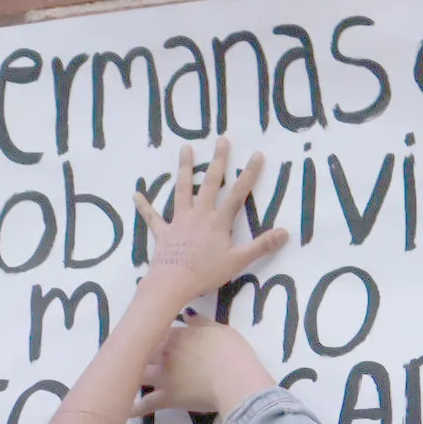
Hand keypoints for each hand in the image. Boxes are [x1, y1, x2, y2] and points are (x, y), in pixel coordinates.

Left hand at [132, 320, 274, 416]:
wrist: (235, 378)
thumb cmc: (232, 352)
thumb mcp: (219, 329)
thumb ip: (201, 323)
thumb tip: (187, 315)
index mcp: (177, 335)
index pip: (157, 331)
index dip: (153, 334)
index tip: (151, 337)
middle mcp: (164, 353)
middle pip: (142, 350)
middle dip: (135, 352)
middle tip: (129, 355)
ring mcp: (163, 376)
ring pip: (138, 373)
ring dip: (129, 375)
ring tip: (121, 378)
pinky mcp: (166, 398)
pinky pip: (146, 404)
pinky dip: (134, 408)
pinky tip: (123, 410)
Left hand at [135, 138, 288, 307]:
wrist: (172, 283)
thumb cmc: (206, 273)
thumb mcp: (238, 261)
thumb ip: (261, 246)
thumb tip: (286, 232)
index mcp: (218, 221)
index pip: (237, 193)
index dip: (249, 174)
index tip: (256, 154)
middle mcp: (199, 215)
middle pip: (211, 183)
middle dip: (218, 161)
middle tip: (222, 140)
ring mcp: (179, 221)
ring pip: (182, 190)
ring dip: (185, 169)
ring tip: (185, 149)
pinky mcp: (163, 232)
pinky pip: (152, 217)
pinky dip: (144, 206)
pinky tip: (136, 194)